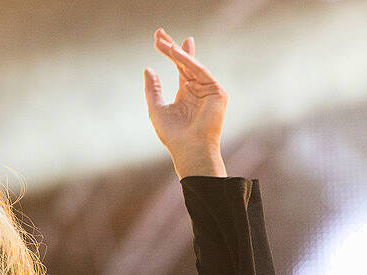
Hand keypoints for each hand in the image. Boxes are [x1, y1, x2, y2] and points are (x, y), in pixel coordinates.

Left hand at [144, 29, 226, 177]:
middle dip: (172, 47)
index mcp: (185, 93)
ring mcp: (208, 90)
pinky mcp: (217, 92)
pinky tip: (175, 54)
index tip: (160, 39)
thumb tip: (149, 69)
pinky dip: (188, 62)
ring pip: (192, 66)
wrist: (188, 149)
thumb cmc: (172, 134)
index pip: (180, 68)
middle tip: (159, 33)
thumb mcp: (156, 108)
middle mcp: (198, 89)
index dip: (171, 52)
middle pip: (185, 62)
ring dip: (177, 53)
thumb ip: (153, 89)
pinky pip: (201, 72)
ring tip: (163, 43)